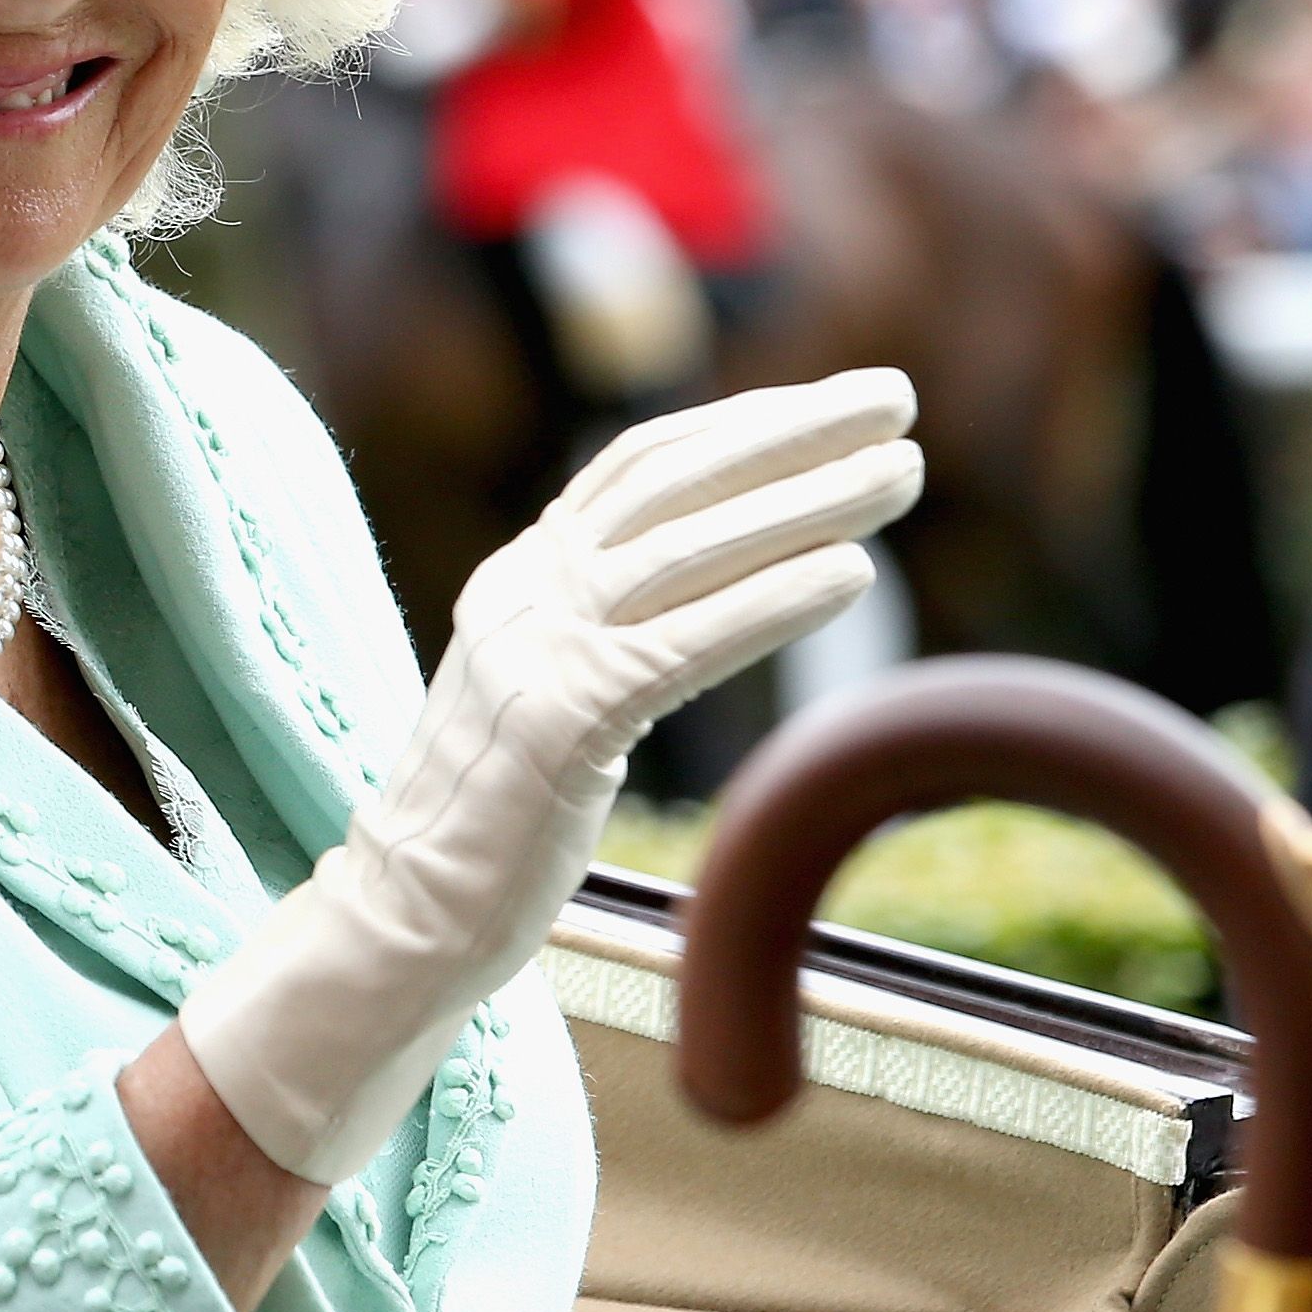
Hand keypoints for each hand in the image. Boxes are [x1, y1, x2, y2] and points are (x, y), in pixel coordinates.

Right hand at [179, 368, 917, 1182]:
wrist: (407, 912)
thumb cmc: (498, 822)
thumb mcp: (553, 697)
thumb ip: (609, 634)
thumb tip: (711, 592)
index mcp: (521, 579)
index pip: (637, 467)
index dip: (739, 423)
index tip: (830, 401)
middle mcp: (524, 593)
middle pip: (671, 483)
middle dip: (791, 431)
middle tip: (896, 398)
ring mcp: (534, 651)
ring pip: (688, 548)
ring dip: (808, 502)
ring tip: (904, 474)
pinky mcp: (559, 721)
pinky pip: (683, 643)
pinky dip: (773, 600)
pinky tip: (852, 574)